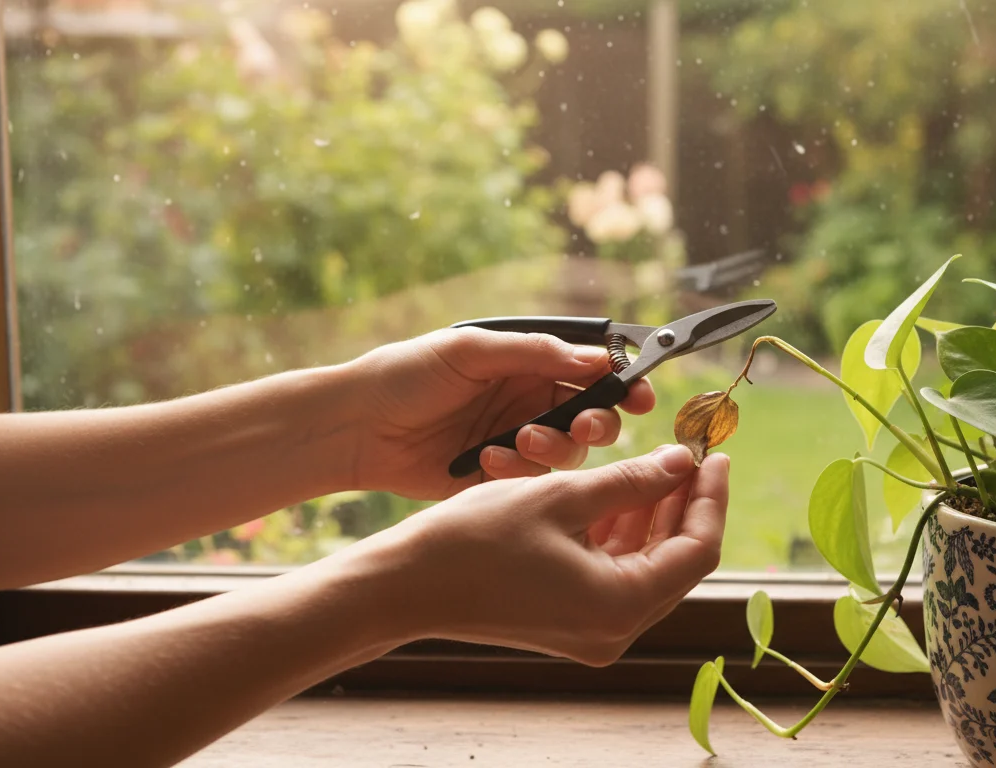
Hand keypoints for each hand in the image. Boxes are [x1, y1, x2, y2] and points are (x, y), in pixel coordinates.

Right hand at [343, 445, 727, 664]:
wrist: (407, 584)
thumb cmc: (477, 540)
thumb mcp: (563, 496)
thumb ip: (632, 480)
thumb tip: (683, 462)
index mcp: (621, 605)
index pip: (698, 549)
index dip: (711, 497)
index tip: (714, 453)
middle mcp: (615, 630)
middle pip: (677, 561)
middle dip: (685, 504)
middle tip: (689, 453)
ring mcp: (593, 631)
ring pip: (647, 566)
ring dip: (654, 516)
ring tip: (658, 464)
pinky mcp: (571, 622)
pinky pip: (615, 575)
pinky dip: (622, 535)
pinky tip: (620, 493)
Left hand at [347, 327, 654, 498]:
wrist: (357, 426)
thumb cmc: (407, 374)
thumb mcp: (470, 351)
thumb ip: (533, 352)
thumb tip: (593, 358)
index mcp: (529, 363)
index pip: (592, 370)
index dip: (622, 383)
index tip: (639, 396)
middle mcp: (531, 401)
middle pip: (593, 417)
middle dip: (597, 424)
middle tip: (581, 426)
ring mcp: (517, 441)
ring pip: (568, 455)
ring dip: (553, 448)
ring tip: (516, 439)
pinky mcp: (499, 477)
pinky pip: (533, 482)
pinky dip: (517, 472)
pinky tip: (485, 461)